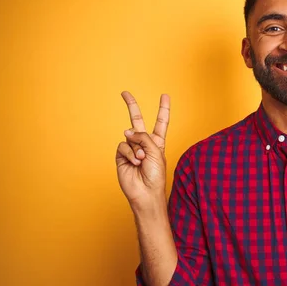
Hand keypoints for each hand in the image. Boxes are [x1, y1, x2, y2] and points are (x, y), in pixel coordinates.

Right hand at [116, 91, 169, 208]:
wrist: (146, 192)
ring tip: (141, 160)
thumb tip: (127, 130)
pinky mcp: (121, 155)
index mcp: (157, 142)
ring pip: (130, 136)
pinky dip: (129, 153)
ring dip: (137, 148)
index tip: (165, 95)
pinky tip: (134, 162)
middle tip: (124, 92)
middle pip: (137, 120)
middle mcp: (144, 143)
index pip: (161, 122)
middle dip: (131, 106)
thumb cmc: (156, 175)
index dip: (163, 109)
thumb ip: (143, 137)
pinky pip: (123, 145)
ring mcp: (132, 149)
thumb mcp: (156, 151)